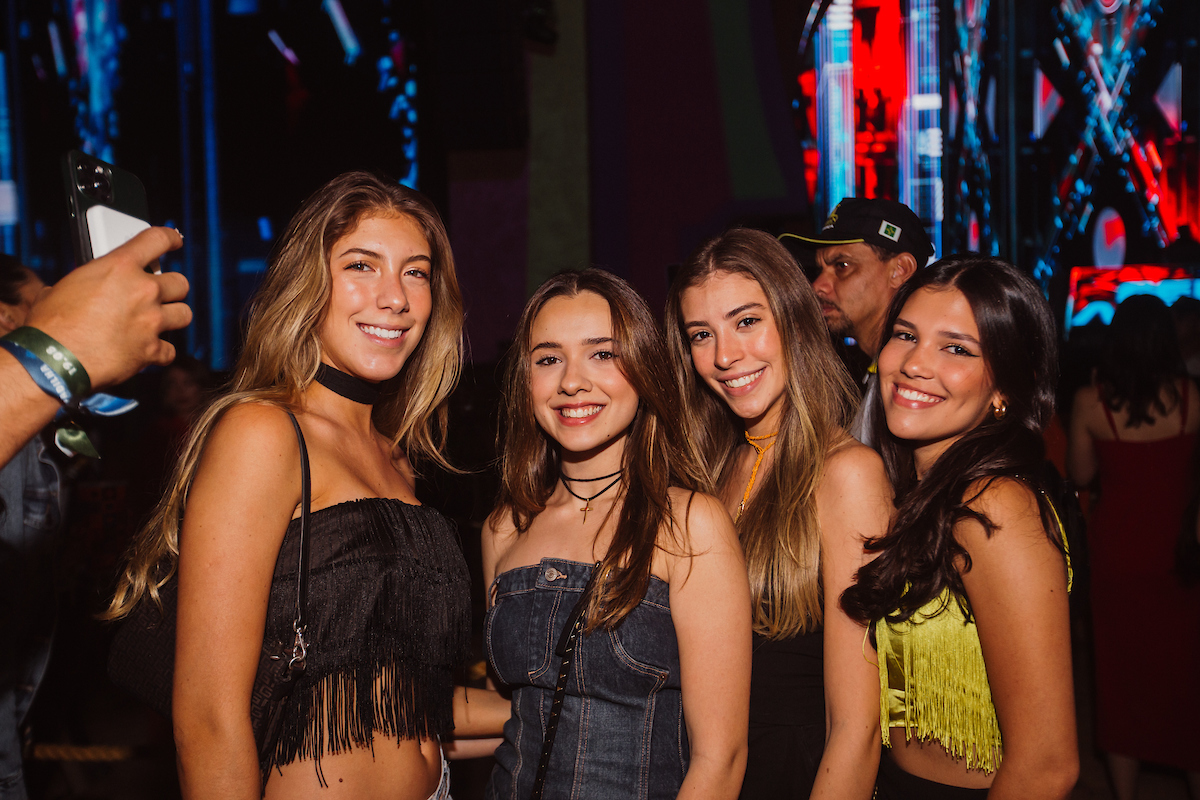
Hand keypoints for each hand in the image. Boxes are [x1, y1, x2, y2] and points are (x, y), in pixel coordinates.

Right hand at [25, 227, 190, 388]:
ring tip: (156, 323)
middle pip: (180, 282)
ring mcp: (152, 321)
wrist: (53, 360)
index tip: (175, 241)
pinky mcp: (152, 350)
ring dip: (172, 318)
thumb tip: (78, 287)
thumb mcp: (65, 286)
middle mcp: (143, 291)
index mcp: (120, 267)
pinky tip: (145, 351)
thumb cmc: (52, 324)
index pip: (157, 240)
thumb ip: (87, 281)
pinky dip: (159, 352)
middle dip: (171, 289)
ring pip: (184, 314)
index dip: (170, 238)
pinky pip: (170, 350)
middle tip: (157, 296)